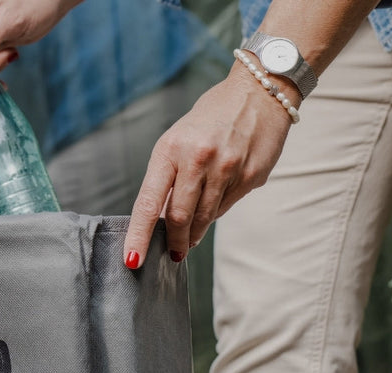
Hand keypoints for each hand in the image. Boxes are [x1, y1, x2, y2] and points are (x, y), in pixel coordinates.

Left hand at [123, 64, 299, 267]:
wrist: (259, 92)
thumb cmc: (210, 118)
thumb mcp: (178, 139)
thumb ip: (169, 177)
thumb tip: (164, 219)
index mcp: (171, 149)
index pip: (150, 202)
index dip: (139, 235)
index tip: (132, 260)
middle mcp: (198, 159)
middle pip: (180, 217)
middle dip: (174, 241)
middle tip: (173, 253)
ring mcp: (228, 169)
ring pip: (205, 217)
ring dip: (195, 233)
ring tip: (191, 238)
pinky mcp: (251, 176)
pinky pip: (227, 206)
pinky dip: (216, 212)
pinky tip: (216, 201)